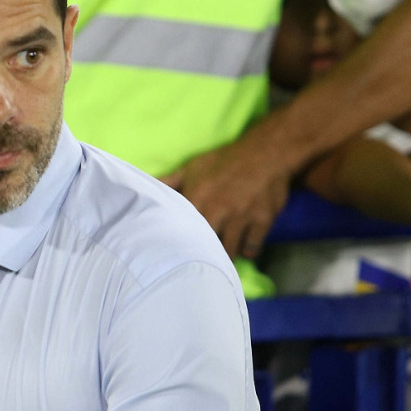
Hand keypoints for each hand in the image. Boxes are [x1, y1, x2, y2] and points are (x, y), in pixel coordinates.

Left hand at [163, 120, 292, 258]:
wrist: (267, 151)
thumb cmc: (225, 160)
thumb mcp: (194, 167)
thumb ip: (169, 183)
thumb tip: (143, 190)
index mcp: (198, 197)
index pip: (181, 230)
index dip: (178, 244)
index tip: (176, 252)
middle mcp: (219, 208)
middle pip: (204, 246)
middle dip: (202, 254)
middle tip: (200, 259)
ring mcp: (241, 216)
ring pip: (229, 251)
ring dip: (225, 254)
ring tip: (221, 253)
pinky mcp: (262, 220)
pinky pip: (252, 247)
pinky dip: (247, 250)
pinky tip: (242, 246)